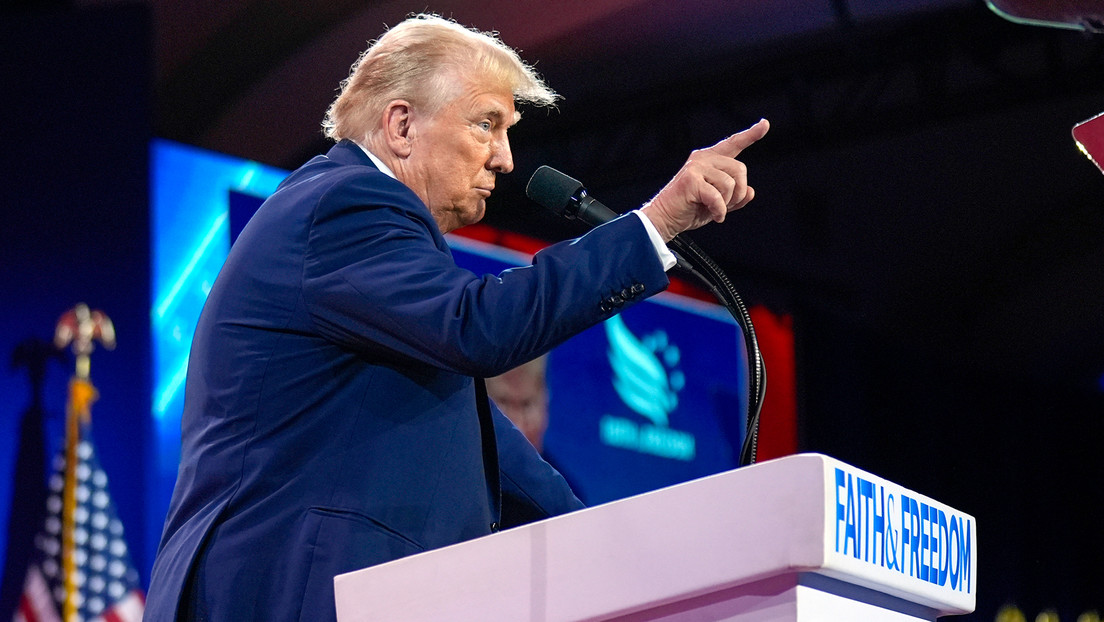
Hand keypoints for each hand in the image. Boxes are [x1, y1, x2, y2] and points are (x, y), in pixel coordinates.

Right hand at [641, 119, 769, 241]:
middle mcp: (703, 158)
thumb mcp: (719, 203)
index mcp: (710, 160)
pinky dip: (719, 210)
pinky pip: (718, 196)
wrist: (665, 219)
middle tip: (726, 206)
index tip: (764, 124)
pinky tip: (714, 216)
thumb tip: (750, 192)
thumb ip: (735, 196)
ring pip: (730, 183)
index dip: (750, 135)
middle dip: (738, 192)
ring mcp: (696, 167)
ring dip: (727, 203)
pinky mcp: (691, 180)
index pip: (733, 144)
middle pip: (740, 169)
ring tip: (715, 210)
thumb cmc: (689, 209)